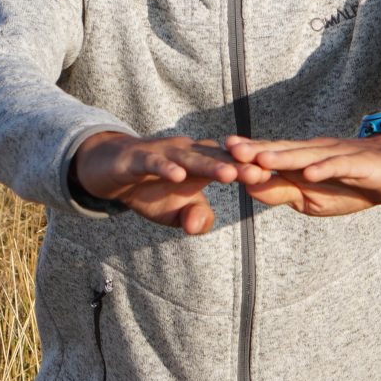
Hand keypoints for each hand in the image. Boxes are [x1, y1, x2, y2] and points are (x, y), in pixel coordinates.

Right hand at [72, 131, 248, 235]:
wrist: (109, 171)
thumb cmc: (149, 189)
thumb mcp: (174, 213)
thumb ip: (195, 220)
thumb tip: (200, 227)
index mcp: (200, 164)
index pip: (229, 166)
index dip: (248, 171)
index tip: (272, 179)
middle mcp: (185, 153)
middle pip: (216, 158)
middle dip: (238, 165)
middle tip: (261, 172)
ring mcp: (162, 154)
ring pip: (189, 158)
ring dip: (209, 165)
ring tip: (229, 174)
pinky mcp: (137, 158)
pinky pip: (153, 162)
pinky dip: (166, 167)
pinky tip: (178, 175)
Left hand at [221, 126, 380, 216]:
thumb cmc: (352, 184)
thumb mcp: (312, 198)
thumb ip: (283, 192)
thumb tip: (251, 189)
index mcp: (299, 162)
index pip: (267, 161)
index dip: (244, 162)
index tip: (215, 161)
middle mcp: (313, 154)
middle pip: (280, 153)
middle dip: (254, 152)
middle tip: (227, 149)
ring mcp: (335, 156)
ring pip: (304, 156)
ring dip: (282, 158)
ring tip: (259, 159)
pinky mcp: (358, 164)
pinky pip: (339, 165)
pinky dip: (324, 168)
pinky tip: (309, 172)